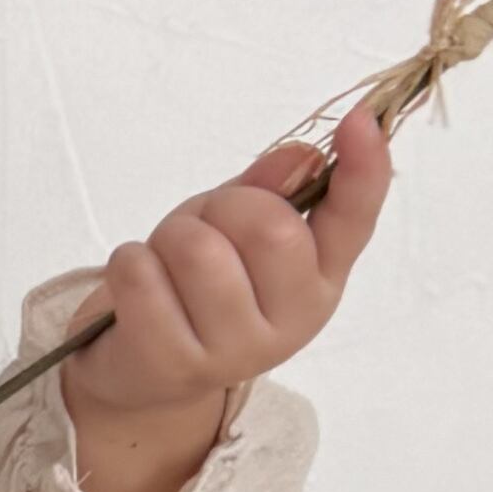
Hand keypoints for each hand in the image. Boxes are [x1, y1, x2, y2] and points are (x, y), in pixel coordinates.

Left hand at [60, 104, 390, 491]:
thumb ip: (268, 191)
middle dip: (222, 208)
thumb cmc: (196, 284)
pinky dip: (129, 263)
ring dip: (169, 238)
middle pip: (269, 227)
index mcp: (320, 276)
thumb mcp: (233, 227)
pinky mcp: (177, 365)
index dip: (363, 169)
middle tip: (202, 230)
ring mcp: (238, 350)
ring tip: (167, 263)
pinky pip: (142, 276)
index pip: (353, 220)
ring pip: (198, 251)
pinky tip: (140, 287)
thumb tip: (303, 155)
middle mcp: (295, 318)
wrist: (142, 370)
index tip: (360, 121)